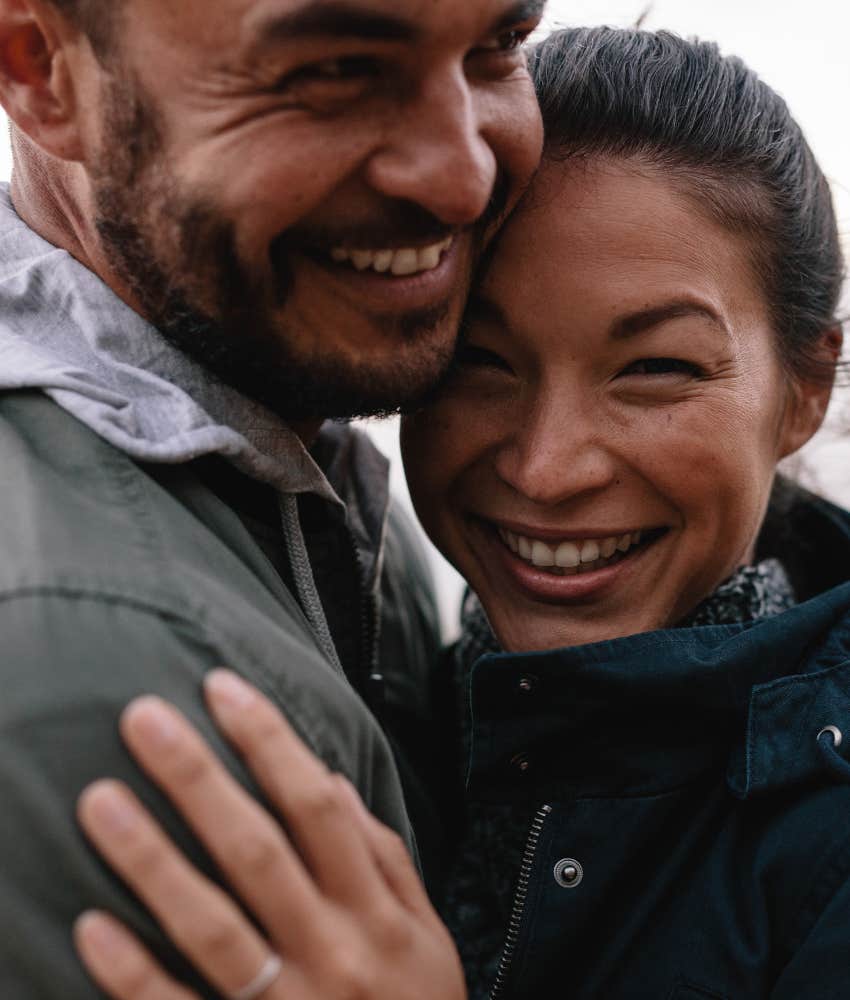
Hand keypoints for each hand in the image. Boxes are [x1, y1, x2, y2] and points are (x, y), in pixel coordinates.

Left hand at [74, 670, 465, 999]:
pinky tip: (93, 927)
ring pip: (213, 926)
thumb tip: (330, 781)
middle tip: (143, 717)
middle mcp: (331, 950)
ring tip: (102, 801)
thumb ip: (385, 856)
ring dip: (154, 862)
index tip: (223, 688)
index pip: (316, 807)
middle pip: (257, 851)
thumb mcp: (425, 934)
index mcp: (373, 911)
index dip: (269, 742)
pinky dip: (136, 974)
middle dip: (199, 779)